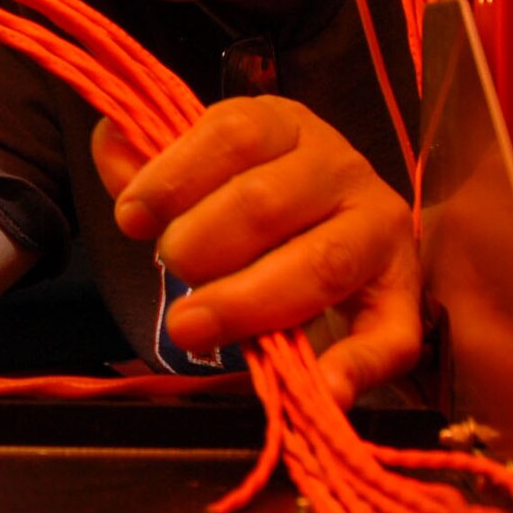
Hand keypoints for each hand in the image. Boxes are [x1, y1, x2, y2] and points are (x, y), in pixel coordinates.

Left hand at [91, 96, 421, 407]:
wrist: (327, 236)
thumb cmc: (245, 201)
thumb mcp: (196, 173)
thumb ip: (148, 164)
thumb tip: (111, 142)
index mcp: (283, 126)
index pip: (233, 133)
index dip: (174, 176)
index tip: (130, 219)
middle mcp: (340, 168)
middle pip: (266, 202)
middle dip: (201, 246)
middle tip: (167, 274)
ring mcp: (379, 231)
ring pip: (321, 264)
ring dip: (249, 302)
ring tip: (191, 328)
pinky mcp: (402, 297)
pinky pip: (390, 334)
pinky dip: (357, 365)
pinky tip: (323, 386)